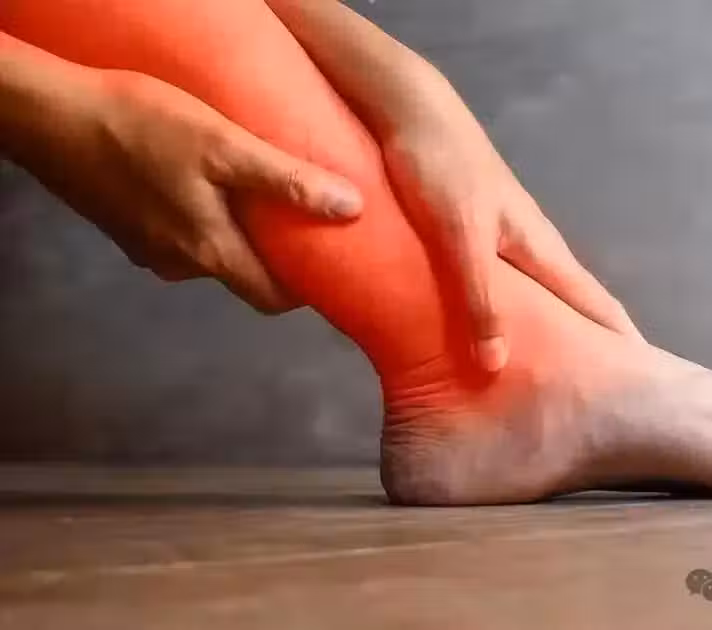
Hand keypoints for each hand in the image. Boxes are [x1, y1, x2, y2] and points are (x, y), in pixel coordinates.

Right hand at [22, 68, 361, 312]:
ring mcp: (150, 251)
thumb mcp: (226, 147)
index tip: (333, 259)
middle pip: (246, 277)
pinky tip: (210, 185)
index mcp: (210, 254)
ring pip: (213, 254)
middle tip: (305, 221)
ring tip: (262, 195)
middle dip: (278, 257)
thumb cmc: (142, 127)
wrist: (51, 116)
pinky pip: (183, 236)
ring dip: (240, 234)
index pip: (274, 299)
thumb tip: (352, 209)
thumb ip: (288, 181)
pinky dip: (205, 220)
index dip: (308, 288)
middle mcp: (180, 266)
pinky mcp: (129, 230)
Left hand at [380, 85, 643, 370]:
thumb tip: (498, 364)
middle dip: (594, 341)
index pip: (595, 301)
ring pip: (541, 290)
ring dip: (555, 326)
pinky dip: (514, 309)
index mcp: (541, 247)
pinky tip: (496, 325)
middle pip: (575, 299)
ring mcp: (504, 236)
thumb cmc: (441, 169)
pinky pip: (505, 282)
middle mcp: (531, 244)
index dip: (622, 339)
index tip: (646, 378)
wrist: (409, 108)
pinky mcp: (474, 229)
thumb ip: (479, 299)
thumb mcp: (460, 238)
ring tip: (556, 368)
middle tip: (604, 389)